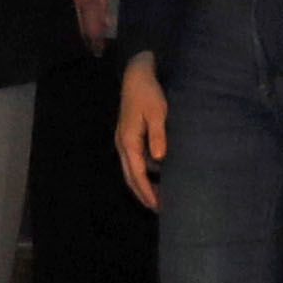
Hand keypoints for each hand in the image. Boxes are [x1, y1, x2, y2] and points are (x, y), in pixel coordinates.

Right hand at [116, 55, 168, 211]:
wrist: (136, 74)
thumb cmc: (148, 92)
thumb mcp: (157, 112)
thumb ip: (158, 135)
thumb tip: (159, 158)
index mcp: (129, 141)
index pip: (137, 174)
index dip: (147, 191)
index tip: (157, 206)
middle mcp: (123, 144)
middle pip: (130, 176)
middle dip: (143, 193)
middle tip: (158, 208)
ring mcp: (124, 140)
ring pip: (130, 169)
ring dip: (141, 184)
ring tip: (157, 196)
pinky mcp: (128, 135)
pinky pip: (134, 160)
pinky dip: (142, 172)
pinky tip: (155, 175)